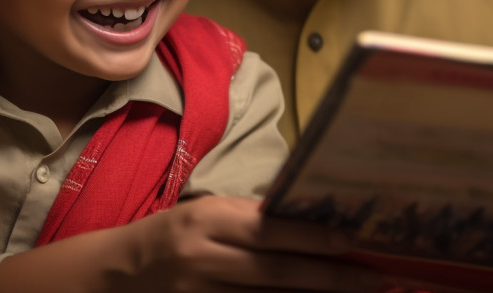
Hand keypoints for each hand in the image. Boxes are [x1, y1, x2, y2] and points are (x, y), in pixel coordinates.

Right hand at [125, 195, 381, 291]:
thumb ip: (252, 219)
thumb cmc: (173, 236)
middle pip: (275, 273)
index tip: (351, 241)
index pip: (268, 230)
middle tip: (374, 279)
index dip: (312, 236)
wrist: (117, 276)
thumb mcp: (206, 214)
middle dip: (329, 278)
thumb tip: (312, 219)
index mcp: (206, 220)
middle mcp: (202, 259)